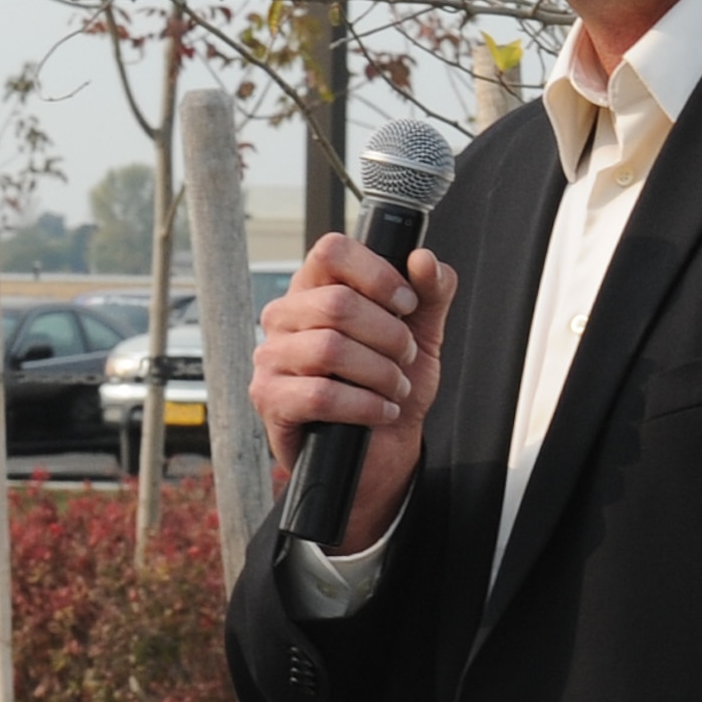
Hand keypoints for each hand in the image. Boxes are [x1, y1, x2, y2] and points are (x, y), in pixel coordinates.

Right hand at [250, 236, 456, 552]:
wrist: (379, 450)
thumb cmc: (388, 385)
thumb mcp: (421, 334)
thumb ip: (431, 293)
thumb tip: (424, 259)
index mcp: (316, 288)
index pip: (331, 251)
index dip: (377, 273)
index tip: (407, 303)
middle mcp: (285, 316)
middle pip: (336, 303)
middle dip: (388, 334)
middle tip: (405, 355)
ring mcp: (271, 358)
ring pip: (329, 349)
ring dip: (379, 372)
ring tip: (396, 387)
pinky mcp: (270, 400)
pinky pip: (320, 395)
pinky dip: (364, 404)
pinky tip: (381, 410)